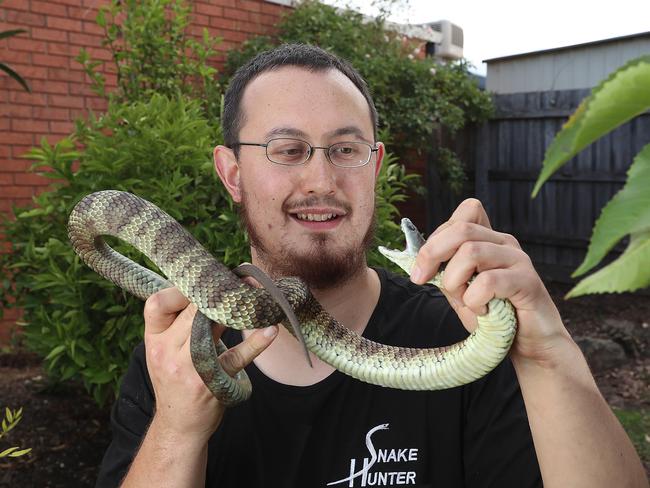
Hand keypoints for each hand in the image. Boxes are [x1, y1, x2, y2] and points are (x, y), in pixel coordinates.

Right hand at [143, 287, 277, 441]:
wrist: (180, 425)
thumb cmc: (176, 379)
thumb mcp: (166, 351)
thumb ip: (181, 323)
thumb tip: (211, 286)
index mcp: (154, 341)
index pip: (157, 304)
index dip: (180, 290)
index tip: (204, 282)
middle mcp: (167, 353)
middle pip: (192, 312)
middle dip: (218, 293)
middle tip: (240, 279)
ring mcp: (190, 368)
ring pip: (213, 327)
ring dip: (238, 310)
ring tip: (257, 295)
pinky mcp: (213, 381)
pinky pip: (238, 356)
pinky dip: (257, 342)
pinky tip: (270, 329)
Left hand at [410, 199, 569, 364]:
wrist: (531, 344)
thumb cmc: (494, 316)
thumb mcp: (461, 292)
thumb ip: (444, 273)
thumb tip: (420, 263)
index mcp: (489, 240)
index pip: (466, 211)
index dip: (437, 235)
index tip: (420, 269)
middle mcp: (505, 243)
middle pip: (461, 228)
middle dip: (432, 254)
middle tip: (422, 280)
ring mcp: (518, 260)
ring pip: (471, 252)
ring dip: (454, 281)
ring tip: (464, 301)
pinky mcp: (528, 282)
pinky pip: (489, 281)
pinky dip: (474, 299)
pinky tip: (482, 311)